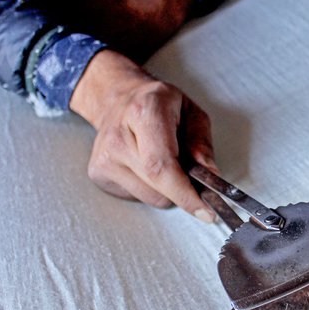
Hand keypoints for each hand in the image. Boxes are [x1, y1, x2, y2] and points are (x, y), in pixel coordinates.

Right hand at [70, 49, 215, 222]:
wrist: (117, 98)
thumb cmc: (159, 105)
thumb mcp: (191, 112)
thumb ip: (202, 145)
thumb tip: (210, 177)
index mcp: (145, 112)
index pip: (162, 165)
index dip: (184, 193)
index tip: (205, 211)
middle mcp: (118, 135)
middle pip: (157, 186)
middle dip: (183, 192)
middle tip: (194, 181)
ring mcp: (104, 157)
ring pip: (150, 197)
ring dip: (166, 190)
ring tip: (163, 164)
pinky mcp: (98, 173)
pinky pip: (136, 197)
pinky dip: (150, 189)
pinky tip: (145, 167)